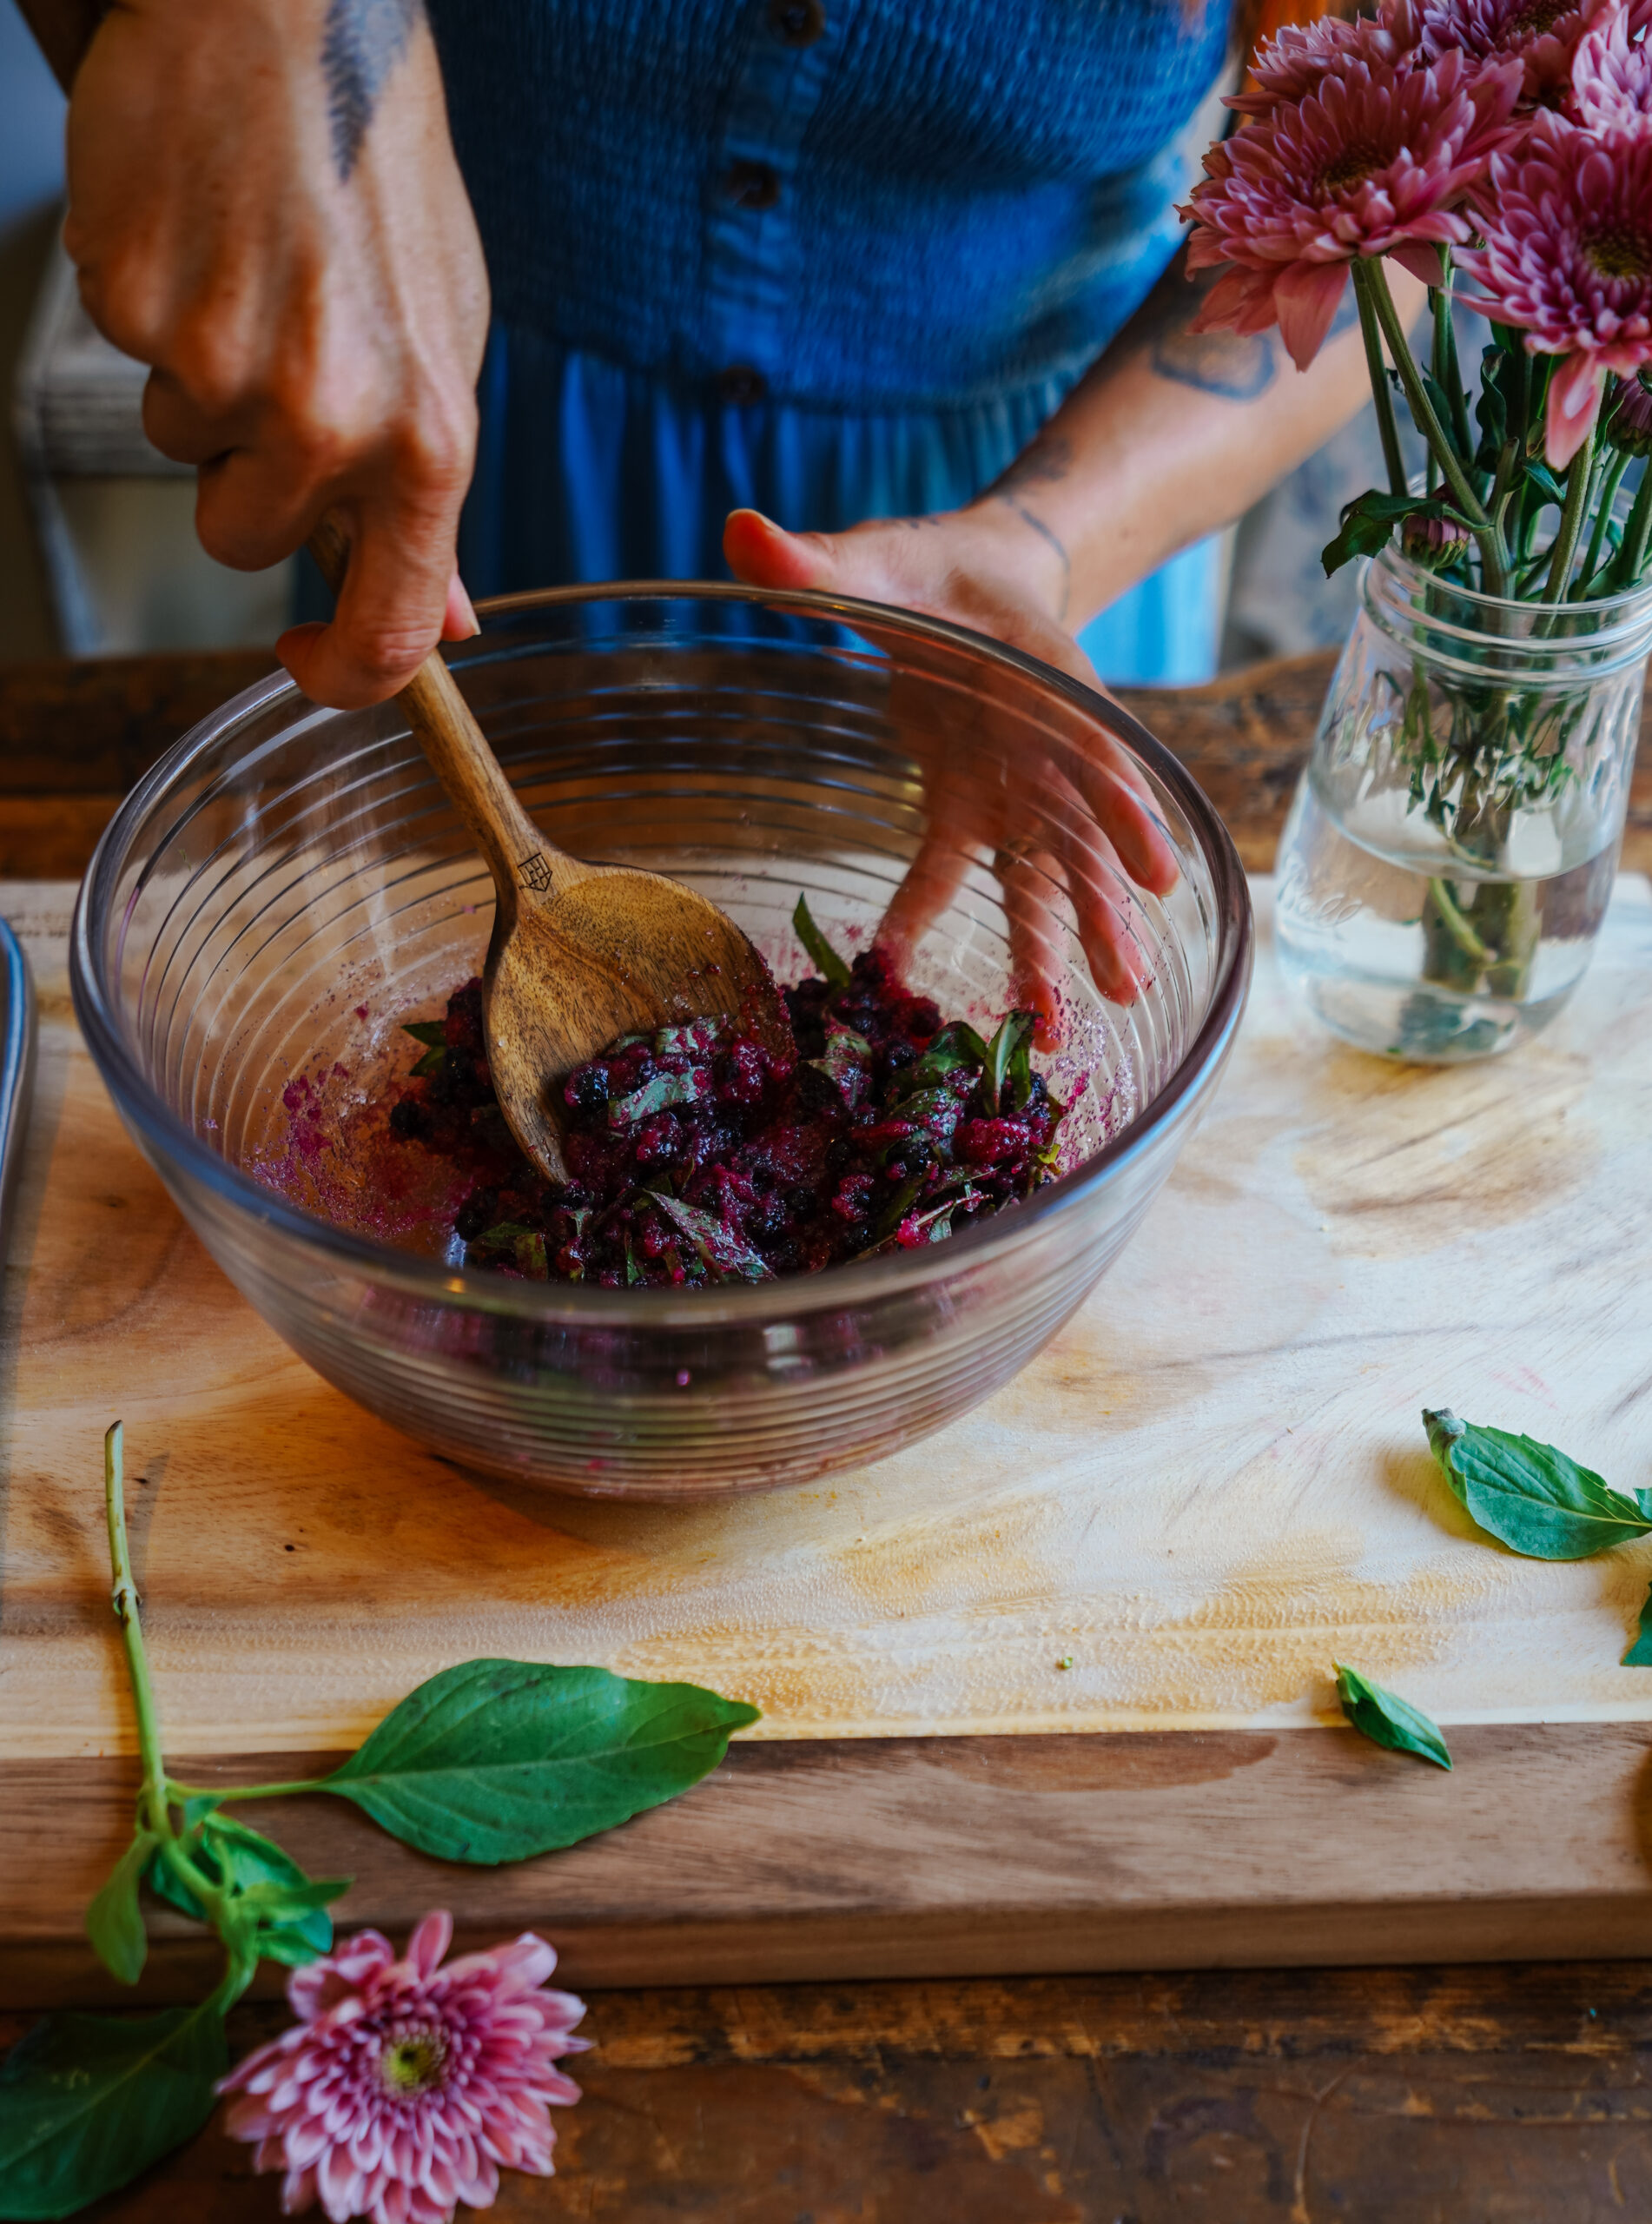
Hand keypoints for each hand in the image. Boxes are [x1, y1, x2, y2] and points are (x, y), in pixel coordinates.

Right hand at [63, 0, 488, 706]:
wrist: (295, 24)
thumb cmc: (379, 185)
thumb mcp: (444, 350)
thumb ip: (429, 500)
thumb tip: (441, 625)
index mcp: (425, 442)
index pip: (387, 629)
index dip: (342, 676)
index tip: (309, 662)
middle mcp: (325, 419)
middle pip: (240, 540)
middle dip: (244, 474)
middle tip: (280, 363)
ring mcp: (217, 364)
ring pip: (175, 448)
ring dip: (199, 386)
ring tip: (249, 279)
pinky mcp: (130, 301)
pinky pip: (124, 354)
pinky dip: (150, 308)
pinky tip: (200, 239)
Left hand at [723, 504, 1180, 1038]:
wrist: (965, 584)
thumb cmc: (932, 567)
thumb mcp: (879, 556)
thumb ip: (816, 560)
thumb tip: (739, 533)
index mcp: (1047, 678)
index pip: (1098, 745)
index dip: (1127, 808)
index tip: (1154, 869)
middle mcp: (1045, 746)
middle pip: (1084, 834)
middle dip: (1103, 909)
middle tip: (1123, 982)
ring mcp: (1016, 789)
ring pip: (1044, 879)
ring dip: (1056, 953)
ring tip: (1063, 1036)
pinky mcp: (977, 814)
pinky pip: (974, 882)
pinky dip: (979, 936)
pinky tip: (993, 1008)